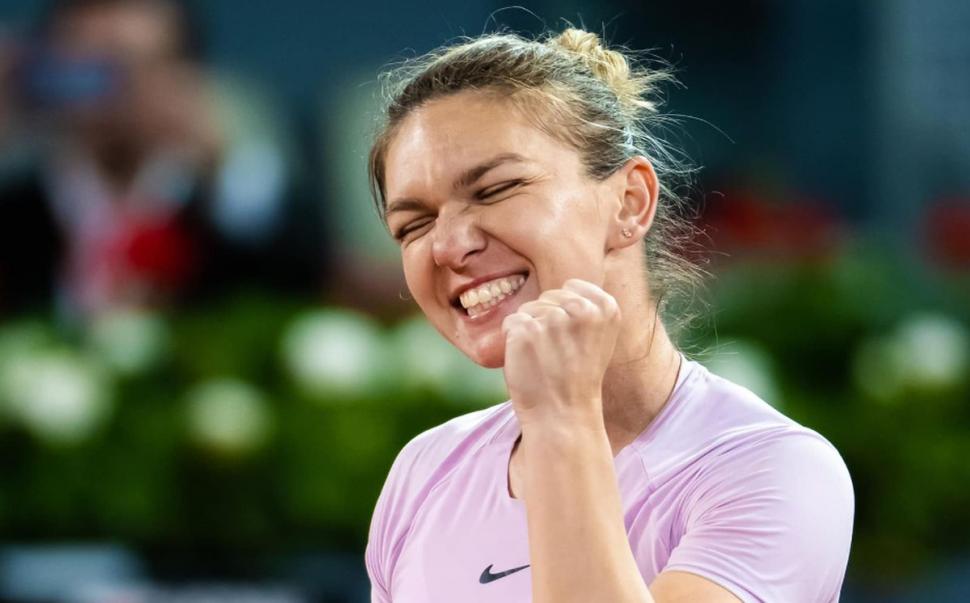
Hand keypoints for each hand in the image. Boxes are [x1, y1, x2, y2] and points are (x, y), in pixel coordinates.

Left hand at [501, 278, 621, 428]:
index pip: (571, 286)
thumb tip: (566, 283)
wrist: (562, 415)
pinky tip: (529, 361)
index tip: (574, 341)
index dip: (565, 312)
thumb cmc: (577, 377)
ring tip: (545, 359)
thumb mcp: (598, 337)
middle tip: (558, 354)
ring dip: (530, 331)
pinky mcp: (526, 331)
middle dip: (546, 320)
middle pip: (548, 296)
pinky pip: (510, 322)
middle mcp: (582, 309)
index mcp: (606, 307)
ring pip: (528, 309)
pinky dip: (513, 341)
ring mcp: (553, 319)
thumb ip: (587, 306)